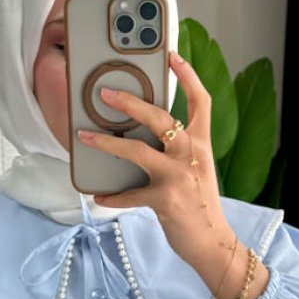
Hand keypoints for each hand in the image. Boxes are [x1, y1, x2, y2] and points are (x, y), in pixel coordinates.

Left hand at [75, 52, 268, 298]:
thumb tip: (141, 134)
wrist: (213, 242)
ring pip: (137, 150)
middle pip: (161, 117)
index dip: (187, 75)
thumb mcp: (197, 169)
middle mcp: (191, 154)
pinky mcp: (164, 199)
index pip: (201, 100)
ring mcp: (178, 176)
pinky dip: (112, 196)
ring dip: (107, 142)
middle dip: (130, 102)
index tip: (172, 55)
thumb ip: (178, 149)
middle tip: (105, 93)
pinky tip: (98, 195)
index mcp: (202, 143)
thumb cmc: (200, 204)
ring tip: (85, 136)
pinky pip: (129, 194)